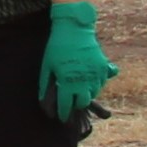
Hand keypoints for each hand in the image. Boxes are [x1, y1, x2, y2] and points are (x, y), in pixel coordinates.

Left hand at [40, 1, 116, 125]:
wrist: (74, 29)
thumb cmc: (56, 47)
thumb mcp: (47, 66)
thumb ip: (46, 85)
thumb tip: (43, 102)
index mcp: (67, 82)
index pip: (66, 105)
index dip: (63, 113)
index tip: (62, 118)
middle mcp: (84, 81)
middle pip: (83, 102)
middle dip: (77, 105)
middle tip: (71, 103)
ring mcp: (96, 75)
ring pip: (94, 93)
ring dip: (86, 94)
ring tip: (78, 89)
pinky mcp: (104, 68)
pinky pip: (102, 83)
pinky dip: (95, 84)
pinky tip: (88, 80)